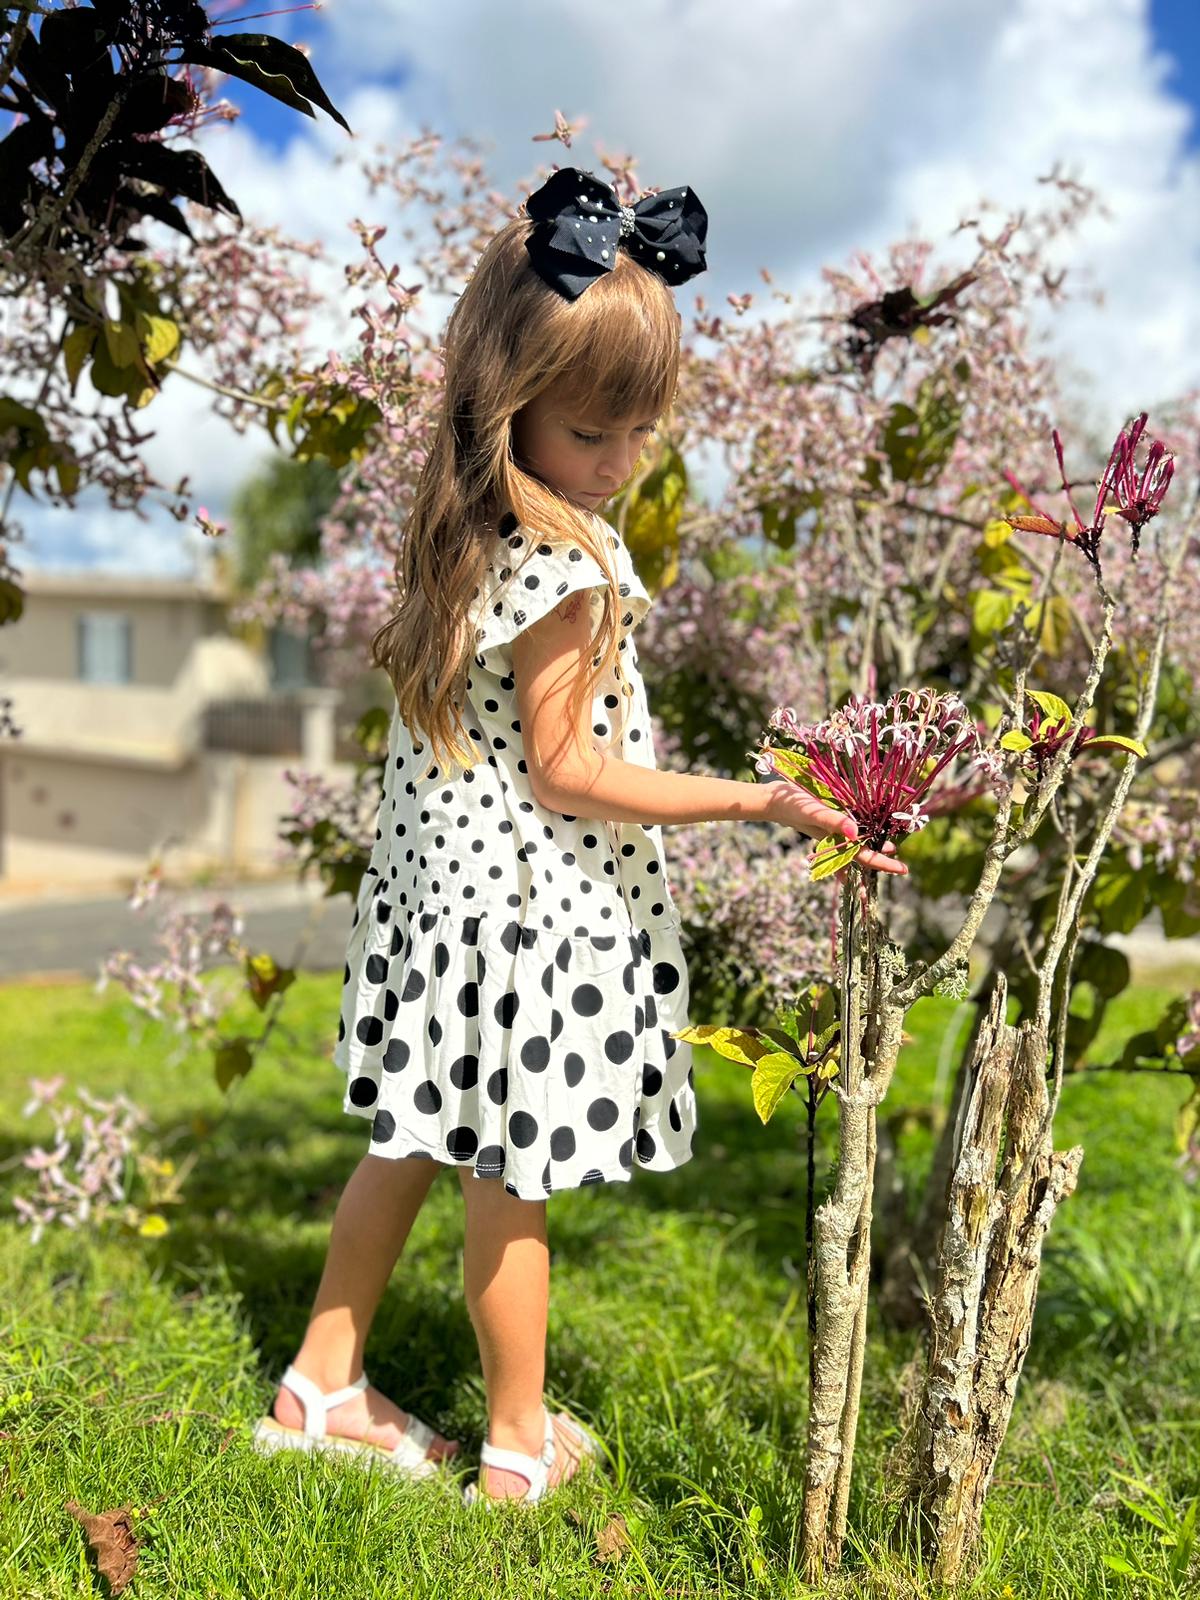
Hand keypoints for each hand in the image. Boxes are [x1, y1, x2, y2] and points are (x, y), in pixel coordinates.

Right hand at [763, 780, 907, 879]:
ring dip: (870, 849)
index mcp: (836, 840)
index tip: (903, 869)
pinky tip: (860, 833)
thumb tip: (856, 833)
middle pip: (862, 854)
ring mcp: (831, 830)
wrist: (772, 799)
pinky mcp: (827, 819)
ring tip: (889, 850)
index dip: (884, 862)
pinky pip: (845, 832)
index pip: (864, 856)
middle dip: (880, 861)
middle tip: (901, 867)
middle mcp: (836, 838)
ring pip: (856, 845)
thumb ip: (833, 821)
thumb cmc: (793, 805)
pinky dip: (856, 835)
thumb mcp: (814, 811)